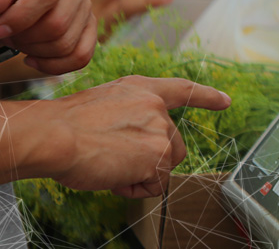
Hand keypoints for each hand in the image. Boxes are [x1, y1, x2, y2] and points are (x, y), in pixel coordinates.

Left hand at [0, 0, 96, 74]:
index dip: (21, 17)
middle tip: (4, 35)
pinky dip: (54, 66)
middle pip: (58, 23)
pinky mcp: (89, 27)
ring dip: (35, 51)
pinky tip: (31, 60)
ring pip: (67, 44)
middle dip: (25, 38)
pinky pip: (81, 56)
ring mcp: (86, 6)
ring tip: (16, 42)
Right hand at [23, 76, 230, 197]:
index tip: (225, 101)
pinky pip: (154, 186)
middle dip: (151, 161)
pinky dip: (133, 189)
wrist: (53, 136)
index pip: (182, 90)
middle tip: (113, 158)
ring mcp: (160, 130)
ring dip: (140, 175)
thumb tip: (136, 144)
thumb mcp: (103, 106)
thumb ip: (129, 116)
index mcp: (140, 90)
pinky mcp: (159, 155)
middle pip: (173, 146)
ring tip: (109, 164)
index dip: (206, 96)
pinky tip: (112, 175)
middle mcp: (156, 107)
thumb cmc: (64, 126)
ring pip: (165, 167)